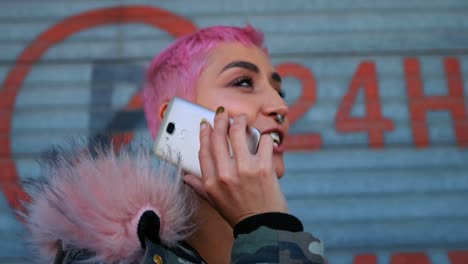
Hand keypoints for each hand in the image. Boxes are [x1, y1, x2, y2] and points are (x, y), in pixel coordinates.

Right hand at [183, 107, 287, 226]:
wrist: (263, 227)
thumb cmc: (238, 214)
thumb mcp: (214, 202)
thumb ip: (199, 187)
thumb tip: (185, 177)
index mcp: (211, 182)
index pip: (204, 150)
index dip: (205, 133)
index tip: (206, 124)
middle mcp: (225, 174)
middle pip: (220, 137)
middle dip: (221, 120)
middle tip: (224, 114)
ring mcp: (245, 170)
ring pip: (239, 132)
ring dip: (240, 121)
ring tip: (242, 119)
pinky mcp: (264, 168)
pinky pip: (264, 142)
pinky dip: (264, 138)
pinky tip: (263, 139)